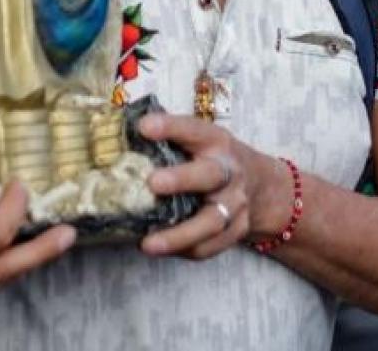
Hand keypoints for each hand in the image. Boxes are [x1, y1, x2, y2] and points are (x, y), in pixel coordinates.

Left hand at [137, 112, 291, 260]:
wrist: (260, 186)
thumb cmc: (213, 158)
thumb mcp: (199, 140)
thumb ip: (168, 138)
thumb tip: (117, 133)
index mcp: (214, 141)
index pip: (192, 130)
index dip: (169, 127)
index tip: (143, 127)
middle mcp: (228, 171)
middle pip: (209, 175)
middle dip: (181, 179)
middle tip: (152, 183)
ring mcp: (234, 204)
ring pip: (211, 222)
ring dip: (179, 234)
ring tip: (149, 244)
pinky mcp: (235, 231)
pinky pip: (210, 247)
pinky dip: (185, 251)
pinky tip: (162, 250)